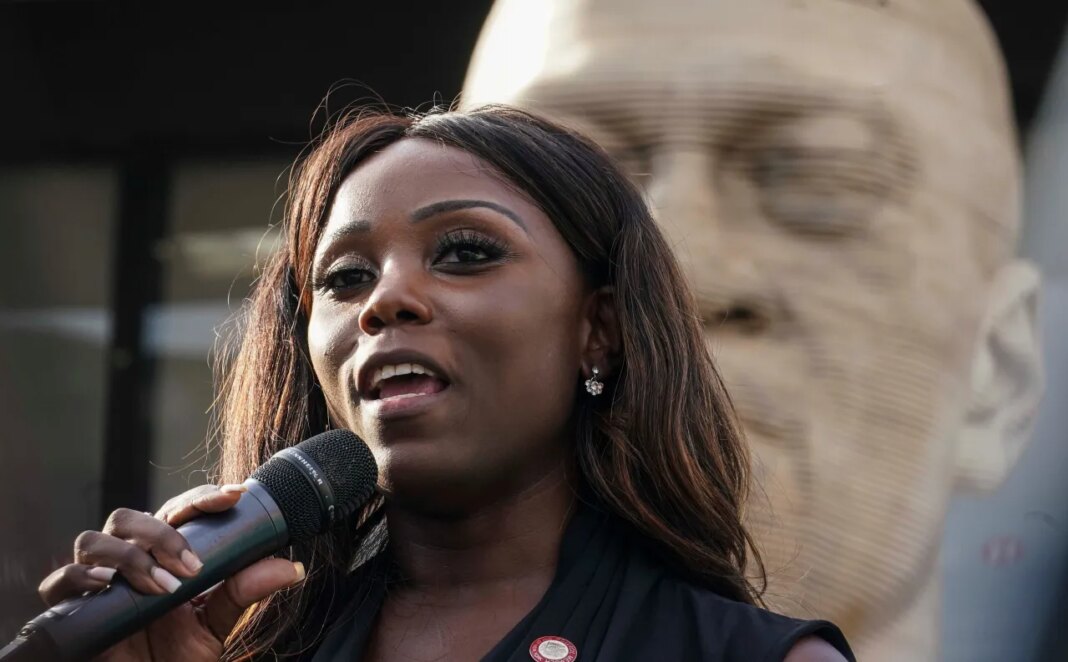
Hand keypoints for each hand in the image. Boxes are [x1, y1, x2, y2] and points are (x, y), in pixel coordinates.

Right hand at [38, 484, 304, 660]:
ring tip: (162, 588)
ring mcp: (96, 581)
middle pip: (131, 516)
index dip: (204, 497)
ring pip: (95, 538)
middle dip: (163, 532)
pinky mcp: (69, 609)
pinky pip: (61, 580)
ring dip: (131, 557)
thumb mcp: (215, 624)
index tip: (237, 495)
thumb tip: (291, 567)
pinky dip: (82, 577)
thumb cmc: (173, 657)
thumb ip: (244, 593)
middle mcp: (127, 559)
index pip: (178, 511)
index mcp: (162, 555)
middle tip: (193, 567)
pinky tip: (109, 587)